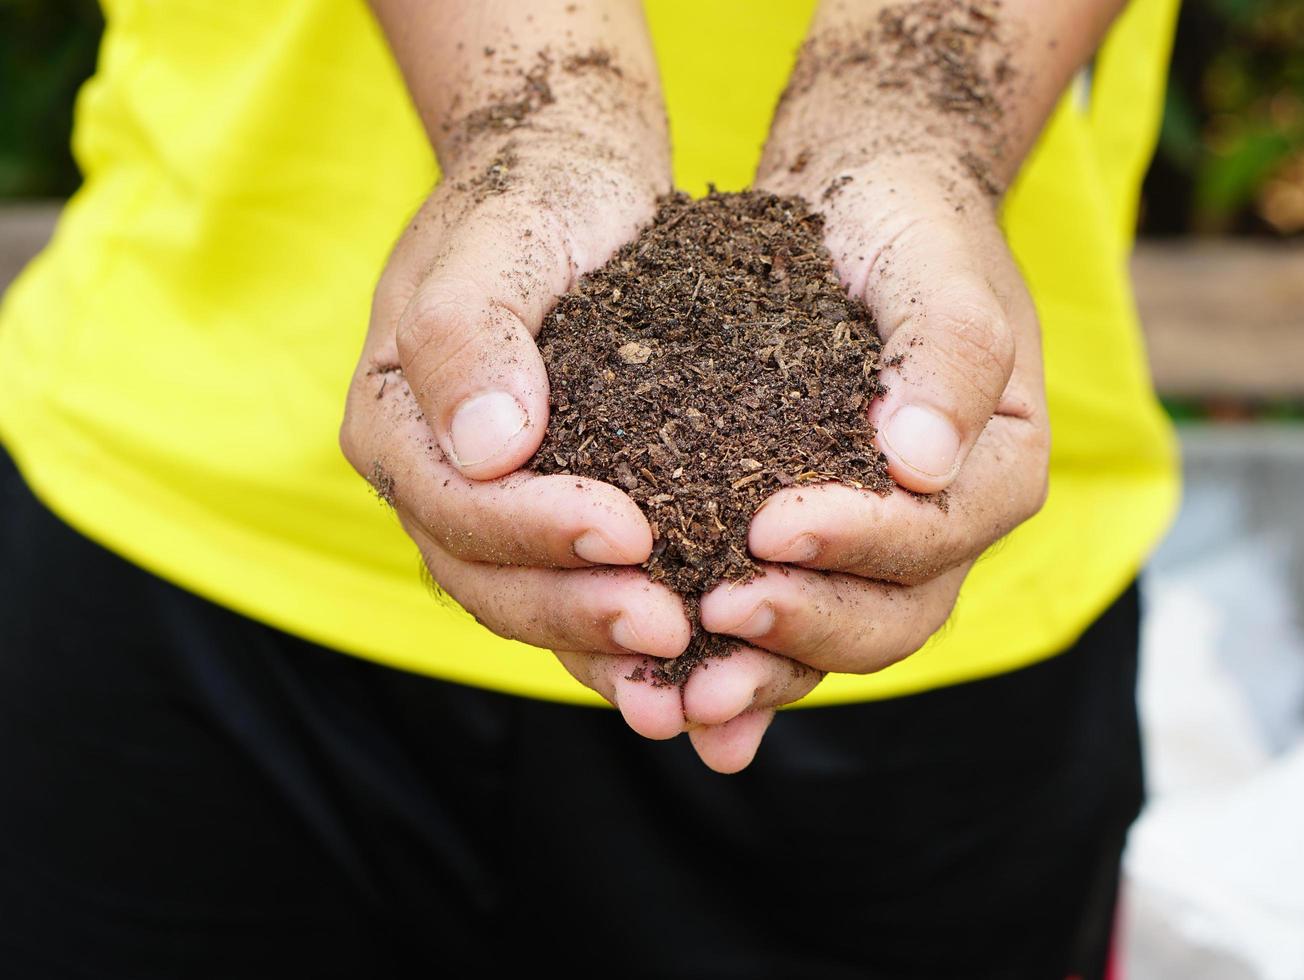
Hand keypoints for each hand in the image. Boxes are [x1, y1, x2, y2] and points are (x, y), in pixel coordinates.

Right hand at [341, 31, 818, 770]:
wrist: (571, 185)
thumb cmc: (533, 199)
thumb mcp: (498, 242)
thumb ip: (470, 335)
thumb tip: (487, 448)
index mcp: (395, 422)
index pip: (454, 506)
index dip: (535, 532)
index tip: (631, 533)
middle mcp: (433, 481)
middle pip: (488, 579)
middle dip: (576, 610)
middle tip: (667, 625)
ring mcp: (490, 509)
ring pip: (531, 604)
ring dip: (602, 648)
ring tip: (684, 680)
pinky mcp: (551, 517)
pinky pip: (578, 591)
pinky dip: (624, 636)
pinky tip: (694, 664)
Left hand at [699, 154, 1049, 677]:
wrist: (863, 205)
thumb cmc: (907, 224)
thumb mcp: (937, 263)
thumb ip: (947, 353)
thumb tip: (924, 463)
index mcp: (999, 468)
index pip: (936, 534)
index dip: (857, 542)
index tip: (769, 527)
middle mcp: (951, 526)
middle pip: (895, 614)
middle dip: (807, 624)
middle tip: (716, 612)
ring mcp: (885, 547)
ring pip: (840, 637)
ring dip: (768, 672)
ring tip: (689, 697)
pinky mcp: (824, 550)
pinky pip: (791, 619)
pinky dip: (745, 668)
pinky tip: (681, 702)